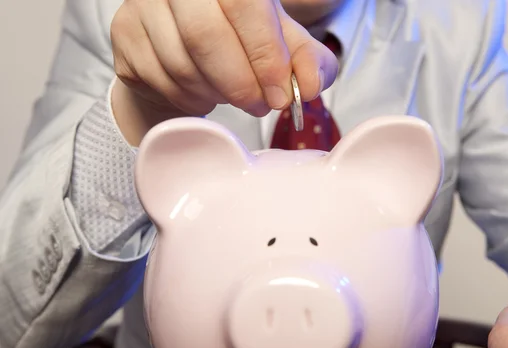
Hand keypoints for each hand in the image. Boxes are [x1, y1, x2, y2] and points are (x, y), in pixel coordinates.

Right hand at [110, 0, 338, 145]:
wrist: (186, 46)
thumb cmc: (238, 39)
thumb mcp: (280, 44)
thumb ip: (306, 60)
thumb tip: (311, 85)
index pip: (244, 4)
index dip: (266, 55)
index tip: (281, 95)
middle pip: (205, 37)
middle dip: (240, 84)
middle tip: (259, 105)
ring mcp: (143, 4)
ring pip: (182, 66)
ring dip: (216, 95)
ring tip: (232, 95)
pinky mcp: (124, 34)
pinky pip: (161, 82)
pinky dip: (191, 99)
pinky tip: (204, 93)